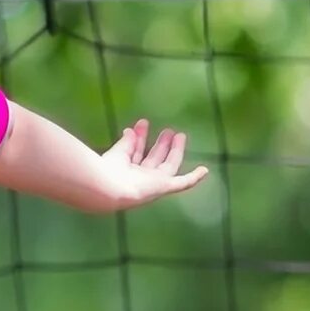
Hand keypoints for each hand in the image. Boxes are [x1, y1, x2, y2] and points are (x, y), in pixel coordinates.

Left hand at [93, 118, 208, 208]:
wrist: (108, 188)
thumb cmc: (106, 171)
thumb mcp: (117, 152)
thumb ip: (126, 143)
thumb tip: (130, 130)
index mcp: (124, 172)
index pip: (135, 152)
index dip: (139, 138)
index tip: (142, 123)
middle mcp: (139, 179)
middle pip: (153, 159)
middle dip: (160, 144)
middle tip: (167, 131)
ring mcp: (153, 184)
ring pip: (168, 165)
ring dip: (174, 150)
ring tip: (179, 134)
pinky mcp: (164, 187)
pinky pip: (183, 183)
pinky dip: (194, 178)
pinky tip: (204, 170)